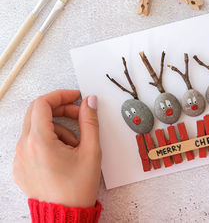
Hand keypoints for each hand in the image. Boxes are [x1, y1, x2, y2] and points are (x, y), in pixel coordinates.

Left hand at [12, 90, 101, 207]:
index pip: (42, 104)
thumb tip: (89, 102)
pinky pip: (31, 144)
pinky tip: (63, 154)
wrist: (66, 215)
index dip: (60, 95)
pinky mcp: (20, 167)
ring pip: (36, 129)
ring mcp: (20, 158)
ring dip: (56, 128)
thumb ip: (90, 122)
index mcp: (39, 142)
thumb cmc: (77, 188)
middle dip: (60, 109)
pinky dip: (48, 141)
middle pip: (37, 113)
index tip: (75, 97)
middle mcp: (24, 148)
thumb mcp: (91, 151)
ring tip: (75, 145)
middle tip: (79, 114)